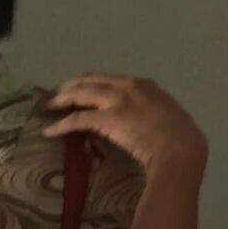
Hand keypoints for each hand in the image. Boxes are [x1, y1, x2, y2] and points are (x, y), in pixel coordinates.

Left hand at [37, 72, 207, 173]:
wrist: (180, 149)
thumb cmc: (180, 139)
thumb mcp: (166, 116)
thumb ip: (149, 112)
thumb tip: (141, 121)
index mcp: (144, 84)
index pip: (110, 79)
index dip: (92, 83)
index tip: (81, 88)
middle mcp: (128, 86)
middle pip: (90, 81)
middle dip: (71, 86)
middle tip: (56, 93)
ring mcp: (117, 100)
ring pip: (80, 94)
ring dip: (61, 99)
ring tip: (47, 106)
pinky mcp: (107, 118)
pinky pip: (77, 119)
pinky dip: (61, 124)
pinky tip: (49, 131)